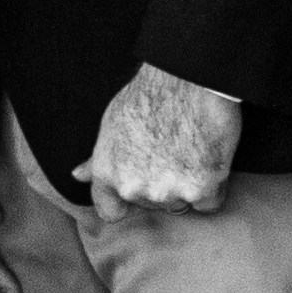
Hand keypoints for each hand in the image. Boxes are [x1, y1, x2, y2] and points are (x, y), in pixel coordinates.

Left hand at [74, 65, 242, 215]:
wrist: (187, 80)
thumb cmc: (148, 96)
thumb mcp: (111, 125)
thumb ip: (96, 159)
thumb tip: (78, 176)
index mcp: (107, 174)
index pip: (110, 212)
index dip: (126, 202)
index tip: (140, 186)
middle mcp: (133, 189)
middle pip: (152, 204)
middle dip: (162, 185)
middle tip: (173, 152)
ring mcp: (167, 192)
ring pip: (181, 203)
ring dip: (188, 186)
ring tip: (190, 150)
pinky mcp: (201, 190)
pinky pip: (210, 202)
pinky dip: (214, 185)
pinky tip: (210, 158)